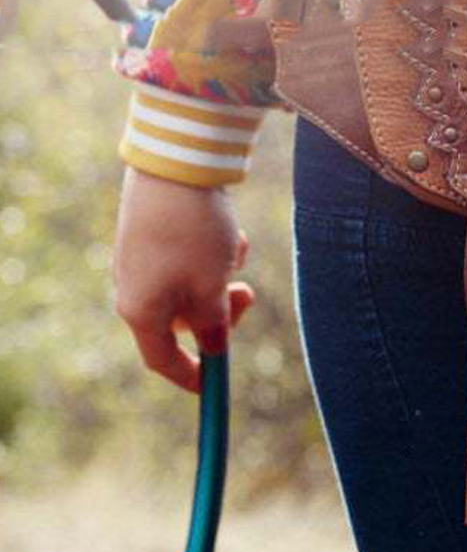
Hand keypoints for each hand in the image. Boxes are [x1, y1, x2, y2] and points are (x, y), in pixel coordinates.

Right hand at [113, 166, 254, 391]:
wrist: (173, 164)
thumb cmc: (192, 234)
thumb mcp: (210, 286)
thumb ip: (213, 324)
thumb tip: (215, 348)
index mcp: (141, 310)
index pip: (163, 359)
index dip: (189, 375)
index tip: (213, 387)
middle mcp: (133, 287)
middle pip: (182, 321)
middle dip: (220, 312)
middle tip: (248, 295)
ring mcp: (140, 260)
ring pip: (192, 286)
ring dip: (220, 277)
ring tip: (235, 250)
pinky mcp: (152, 235)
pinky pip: (189, 259)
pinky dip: (213, 253)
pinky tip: (227, 230)